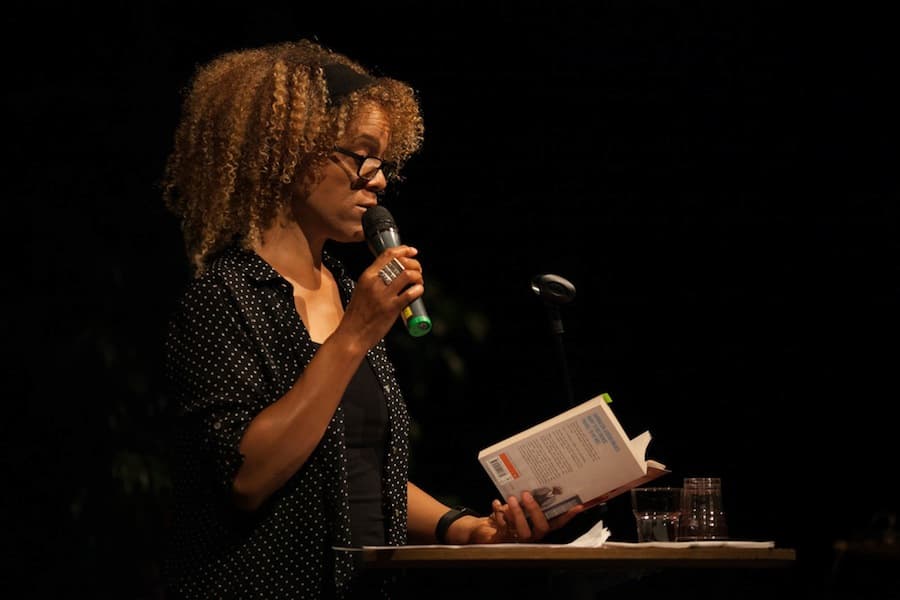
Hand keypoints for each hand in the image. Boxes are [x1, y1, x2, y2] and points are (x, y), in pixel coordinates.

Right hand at [336, 245, 423, 348]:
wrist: (352, 335)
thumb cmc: (356, 316)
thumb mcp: (361, 290)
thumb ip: (375, 280)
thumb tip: (393, 274)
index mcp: (367, 276)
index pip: (387, 255)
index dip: (403, 250)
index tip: (412, 251)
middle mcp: (375, 282)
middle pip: (400, 262)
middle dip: (414, 264)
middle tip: (418, 271)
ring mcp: (383, 295)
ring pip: (408, 274)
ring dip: (418, 276)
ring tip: (418, 282)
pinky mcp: (391, 308)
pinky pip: (410, 293)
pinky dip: (418, 290)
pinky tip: (418, 292)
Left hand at [466, 491, 583, 543]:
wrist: (486, 530)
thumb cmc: (506, 516)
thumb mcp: (518, 505)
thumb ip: (527, 500)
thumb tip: (534, 485)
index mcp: (539, 527)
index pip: (557, 523)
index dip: (567, 517)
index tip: (578, 506)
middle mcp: (532, 535)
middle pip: (541, 527)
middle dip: (535, 510)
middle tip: (526, 494)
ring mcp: (519, 539)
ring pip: (523, 531)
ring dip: (517, 512)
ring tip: (511, 498)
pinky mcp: (504, 540)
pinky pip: (503, 527)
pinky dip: (498, 512)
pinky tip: (496, 503)